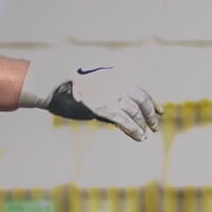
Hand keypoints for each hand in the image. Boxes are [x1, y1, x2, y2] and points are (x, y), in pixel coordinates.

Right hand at [20, 61, 159, 140]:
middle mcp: (117, 82)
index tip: (159, 111)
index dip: (152, 101)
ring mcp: (111, 94)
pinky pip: (125, 121)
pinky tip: (139, 137)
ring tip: (145, 134)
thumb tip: (124, 108)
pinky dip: (134, 130)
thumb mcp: (94, 82)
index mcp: (116, 74)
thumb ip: (110, 91)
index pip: (141, 88)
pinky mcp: (104, 107)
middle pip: (141, 100)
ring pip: (135, 112)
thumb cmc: (69, 83)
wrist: (51, 83)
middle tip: (154, 126)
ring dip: (143, 125)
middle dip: (150, 114)